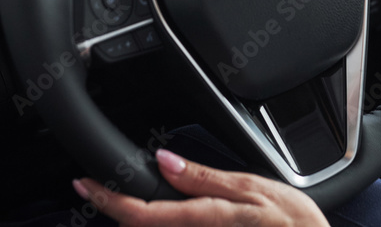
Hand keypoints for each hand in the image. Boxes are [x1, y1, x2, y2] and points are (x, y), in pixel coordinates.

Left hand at [72, 149, 328, 226]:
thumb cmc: (296, 226)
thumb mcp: (257, 190)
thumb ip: (207, 178)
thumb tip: (164, 160)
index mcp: (207, 218)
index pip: (142, 213)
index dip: (108, 200)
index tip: (84, 184)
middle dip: (117, 210)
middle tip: (100, 188)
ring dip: (139, 219)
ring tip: (130, 201)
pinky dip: (163, 226)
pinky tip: (160, 217)